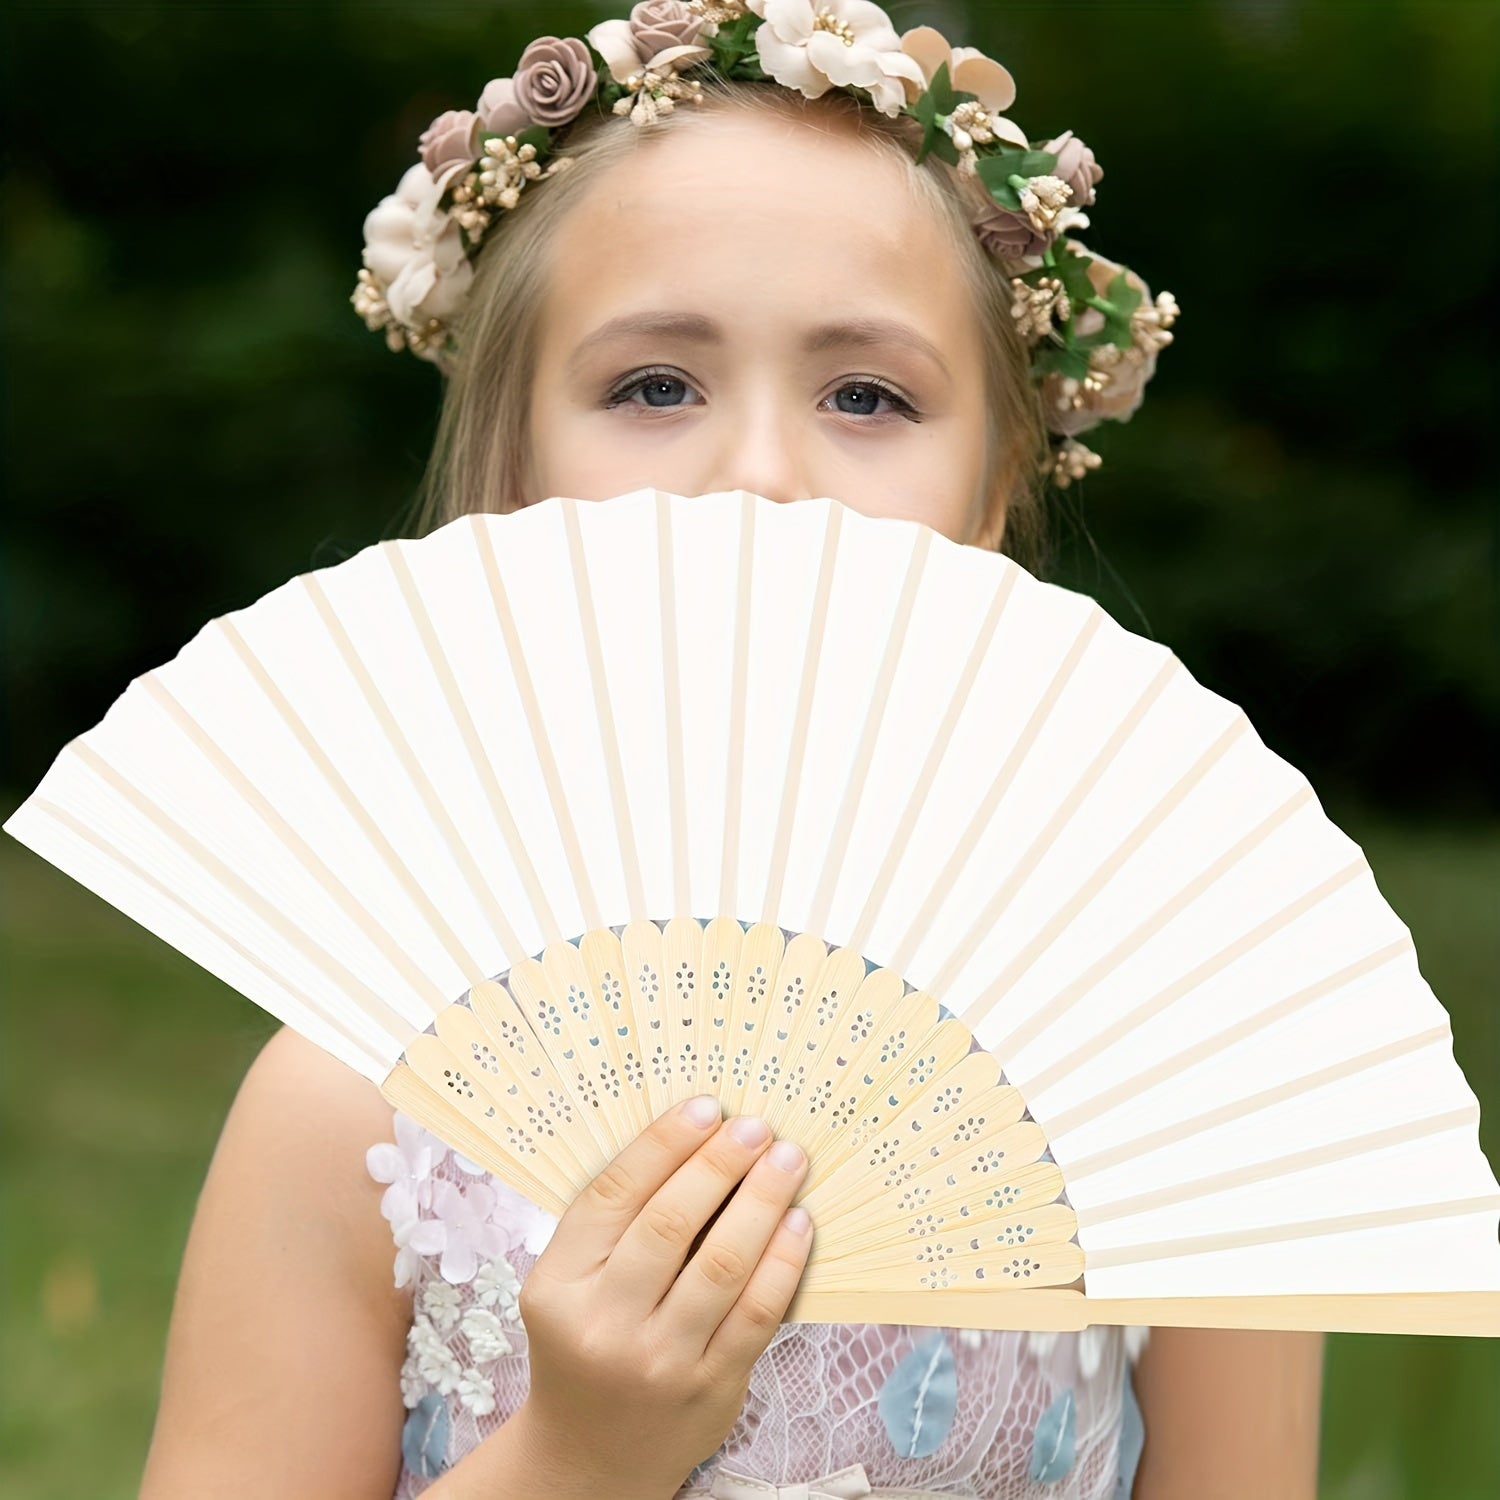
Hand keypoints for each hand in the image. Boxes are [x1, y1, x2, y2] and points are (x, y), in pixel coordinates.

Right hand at [512, 1096, 813, 1497]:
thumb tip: (693, 1139)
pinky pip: (756, 1312)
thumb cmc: (584, 1344)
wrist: (588, 1456)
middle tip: (754, 1126)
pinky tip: (796, 1221)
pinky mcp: (710, 1388)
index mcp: (558, 1284)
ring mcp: (659, 1360)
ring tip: (786, 1160)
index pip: (613, 1195)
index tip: (705, 1107)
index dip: (663, 1144)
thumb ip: (614, 1223)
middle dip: (719, 1164)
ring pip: (721, 1264)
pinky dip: (782, 1261)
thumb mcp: (569, 1283)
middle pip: (669, 1223)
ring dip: (761, 1201)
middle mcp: (604, 1323)